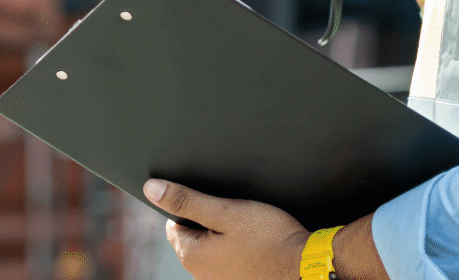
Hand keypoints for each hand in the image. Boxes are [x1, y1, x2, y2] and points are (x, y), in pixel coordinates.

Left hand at [144, 179, 306, 279]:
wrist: (306, 265)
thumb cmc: (270, 238)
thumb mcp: (225, 211)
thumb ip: (186, 200)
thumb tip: (152, 189)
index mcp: (192, 256)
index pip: (173, 224)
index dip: (192, 207)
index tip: (215, 203)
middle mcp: (201, 275)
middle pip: (192, 237)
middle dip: (208, 222)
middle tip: (235, 215)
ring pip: (212, 249)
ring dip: (224, 237)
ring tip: (248, 230)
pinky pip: (228, 261)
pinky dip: (237, 250)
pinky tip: (254, 244)